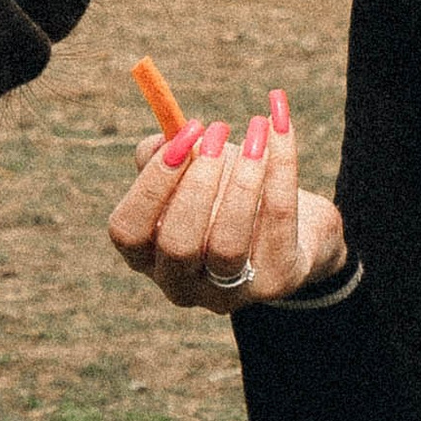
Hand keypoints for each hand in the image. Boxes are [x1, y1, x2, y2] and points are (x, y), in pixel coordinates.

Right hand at [107, 95, 346, 316]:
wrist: (291, 227)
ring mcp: (228, 291)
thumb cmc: (225, 192)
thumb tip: (166, 140)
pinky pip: (277, 223)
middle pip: (177, 245)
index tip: (181, 136)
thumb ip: (166, 152)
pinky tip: (281, 129)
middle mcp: (181, 284)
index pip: (129, 230)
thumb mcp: (189, 170)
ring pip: (228, 244)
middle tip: (218, 133)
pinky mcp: (275, 282)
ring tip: (255, 133)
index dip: (151, 183)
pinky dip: (281, 170)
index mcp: (147, 256)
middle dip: (197, 184)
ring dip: (241, 180)